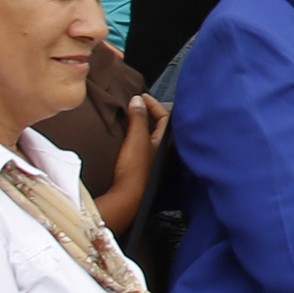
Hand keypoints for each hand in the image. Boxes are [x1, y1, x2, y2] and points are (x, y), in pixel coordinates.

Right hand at [95, 96, 164, 232]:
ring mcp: (154, 163)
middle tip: (139, 105)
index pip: (165, 117)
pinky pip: (144, 148)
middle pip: (161, 128)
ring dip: (144, 127)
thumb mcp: (136, 138)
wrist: (128, 196)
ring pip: (152, 138)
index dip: (154, 104)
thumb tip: (138, 99)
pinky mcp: (144, 171)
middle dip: (151, 114)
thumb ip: (138, 117)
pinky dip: (138, 138)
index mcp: (164, 143)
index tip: (141, 96)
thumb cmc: (135, 167)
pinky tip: (128, 140)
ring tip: (131, 119)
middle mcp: (163, 153)